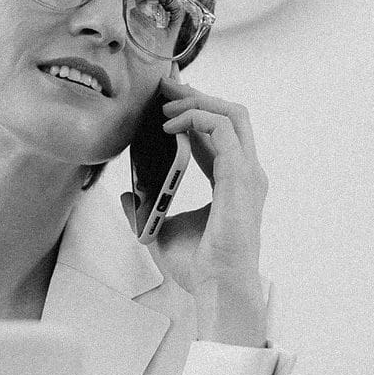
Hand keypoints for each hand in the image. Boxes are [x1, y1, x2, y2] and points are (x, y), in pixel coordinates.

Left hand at [121, 77, 269, 346]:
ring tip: (166, 103)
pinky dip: (196, 117)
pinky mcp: (241, 175)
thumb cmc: (200, 267)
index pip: (218, 133)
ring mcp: (247, 173)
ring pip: (231, 113)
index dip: (194, 111)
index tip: (166, 99)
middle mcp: (245, 173)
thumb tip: (126, 195)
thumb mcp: (163, 230)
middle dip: (198, 94)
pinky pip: (222, 128)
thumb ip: (146, 209)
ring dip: (197, 100)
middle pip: (230, 114)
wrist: (217, 288)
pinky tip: (169, 124)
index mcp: (233, 182)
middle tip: (165, 86)